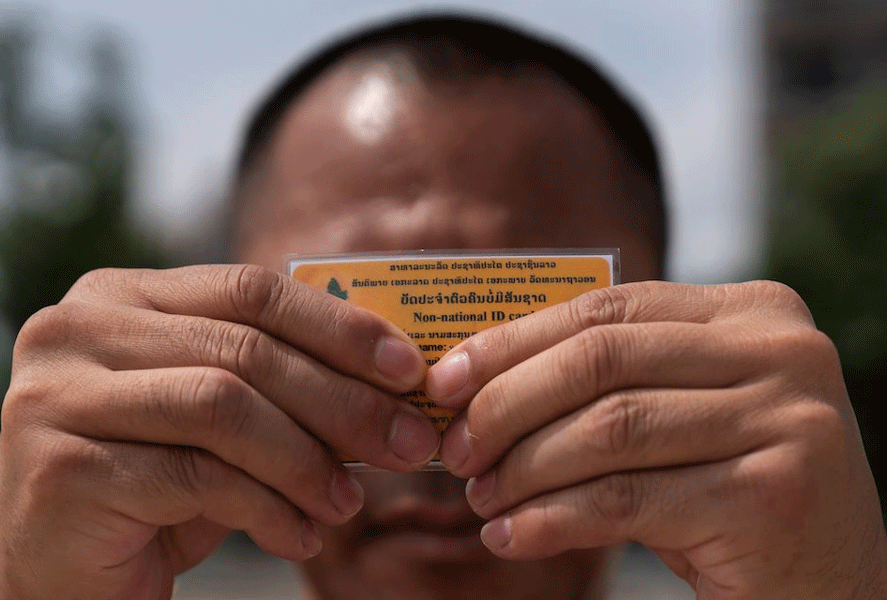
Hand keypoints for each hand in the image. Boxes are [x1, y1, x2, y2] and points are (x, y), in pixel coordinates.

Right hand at [0, 265, 438, 599]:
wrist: (67, 574)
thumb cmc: (158, 485)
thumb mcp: (226, 418)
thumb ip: (284, 381)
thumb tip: (395, 380)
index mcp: (122, 295)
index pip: (250, 290)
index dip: (339, 326)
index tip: (409, 368)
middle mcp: (78, 328)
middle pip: (245, 348)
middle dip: (343, 401)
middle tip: (407, 444)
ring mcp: (58, 394)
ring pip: (225, 407)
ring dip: (307, 460)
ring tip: (349, 503)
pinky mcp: (61, 467)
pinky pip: (196, 477)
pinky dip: (267, 508)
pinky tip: (300, 536)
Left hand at [427, 280, 886, 598]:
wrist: (828, 582)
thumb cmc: (730, 489)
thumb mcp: (680, 413)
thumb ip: (609, 380)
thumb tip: (477, 378)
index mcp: (751, 312)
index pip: (605, 309)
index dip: (513, 342)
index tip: (447, 380)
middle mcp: (779, 353)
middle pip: (599, 360)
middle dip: (507, 404)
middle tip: (456, 447)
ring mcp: (785, 421)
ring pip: (608, 430)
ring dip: (524, 468)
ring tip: (481, 497)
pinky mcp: (774, 497)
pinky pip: (626, 499)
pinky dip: (553, 519)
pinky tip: (512, 536)